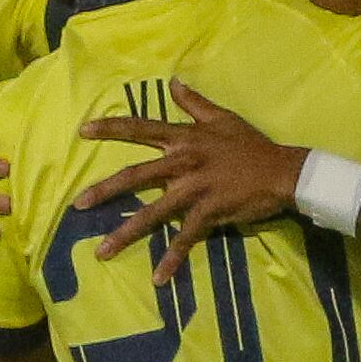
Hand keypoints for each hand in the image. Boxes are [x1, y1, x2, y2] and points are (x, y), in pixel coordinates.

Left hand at [73, 84, 298, 272]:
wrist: (283, 171)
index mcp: (184, 139)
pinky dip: (172, 259)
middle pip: (135, 176)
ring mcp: (195, 189)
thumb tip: (173, 82)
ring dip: (126, 234)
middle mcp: (183, 163)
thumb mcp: (223, 117)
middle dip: (104, 191)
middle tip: (77, 204)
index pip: (141, 129)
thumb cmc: (251, 144)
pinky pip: (185, 238)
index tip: (83, 130)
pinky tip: (158, 279)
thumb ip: (194, 102)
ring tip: (102, 251)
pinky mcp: (209, 212)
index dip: (111, 129)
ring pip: (153, 213)